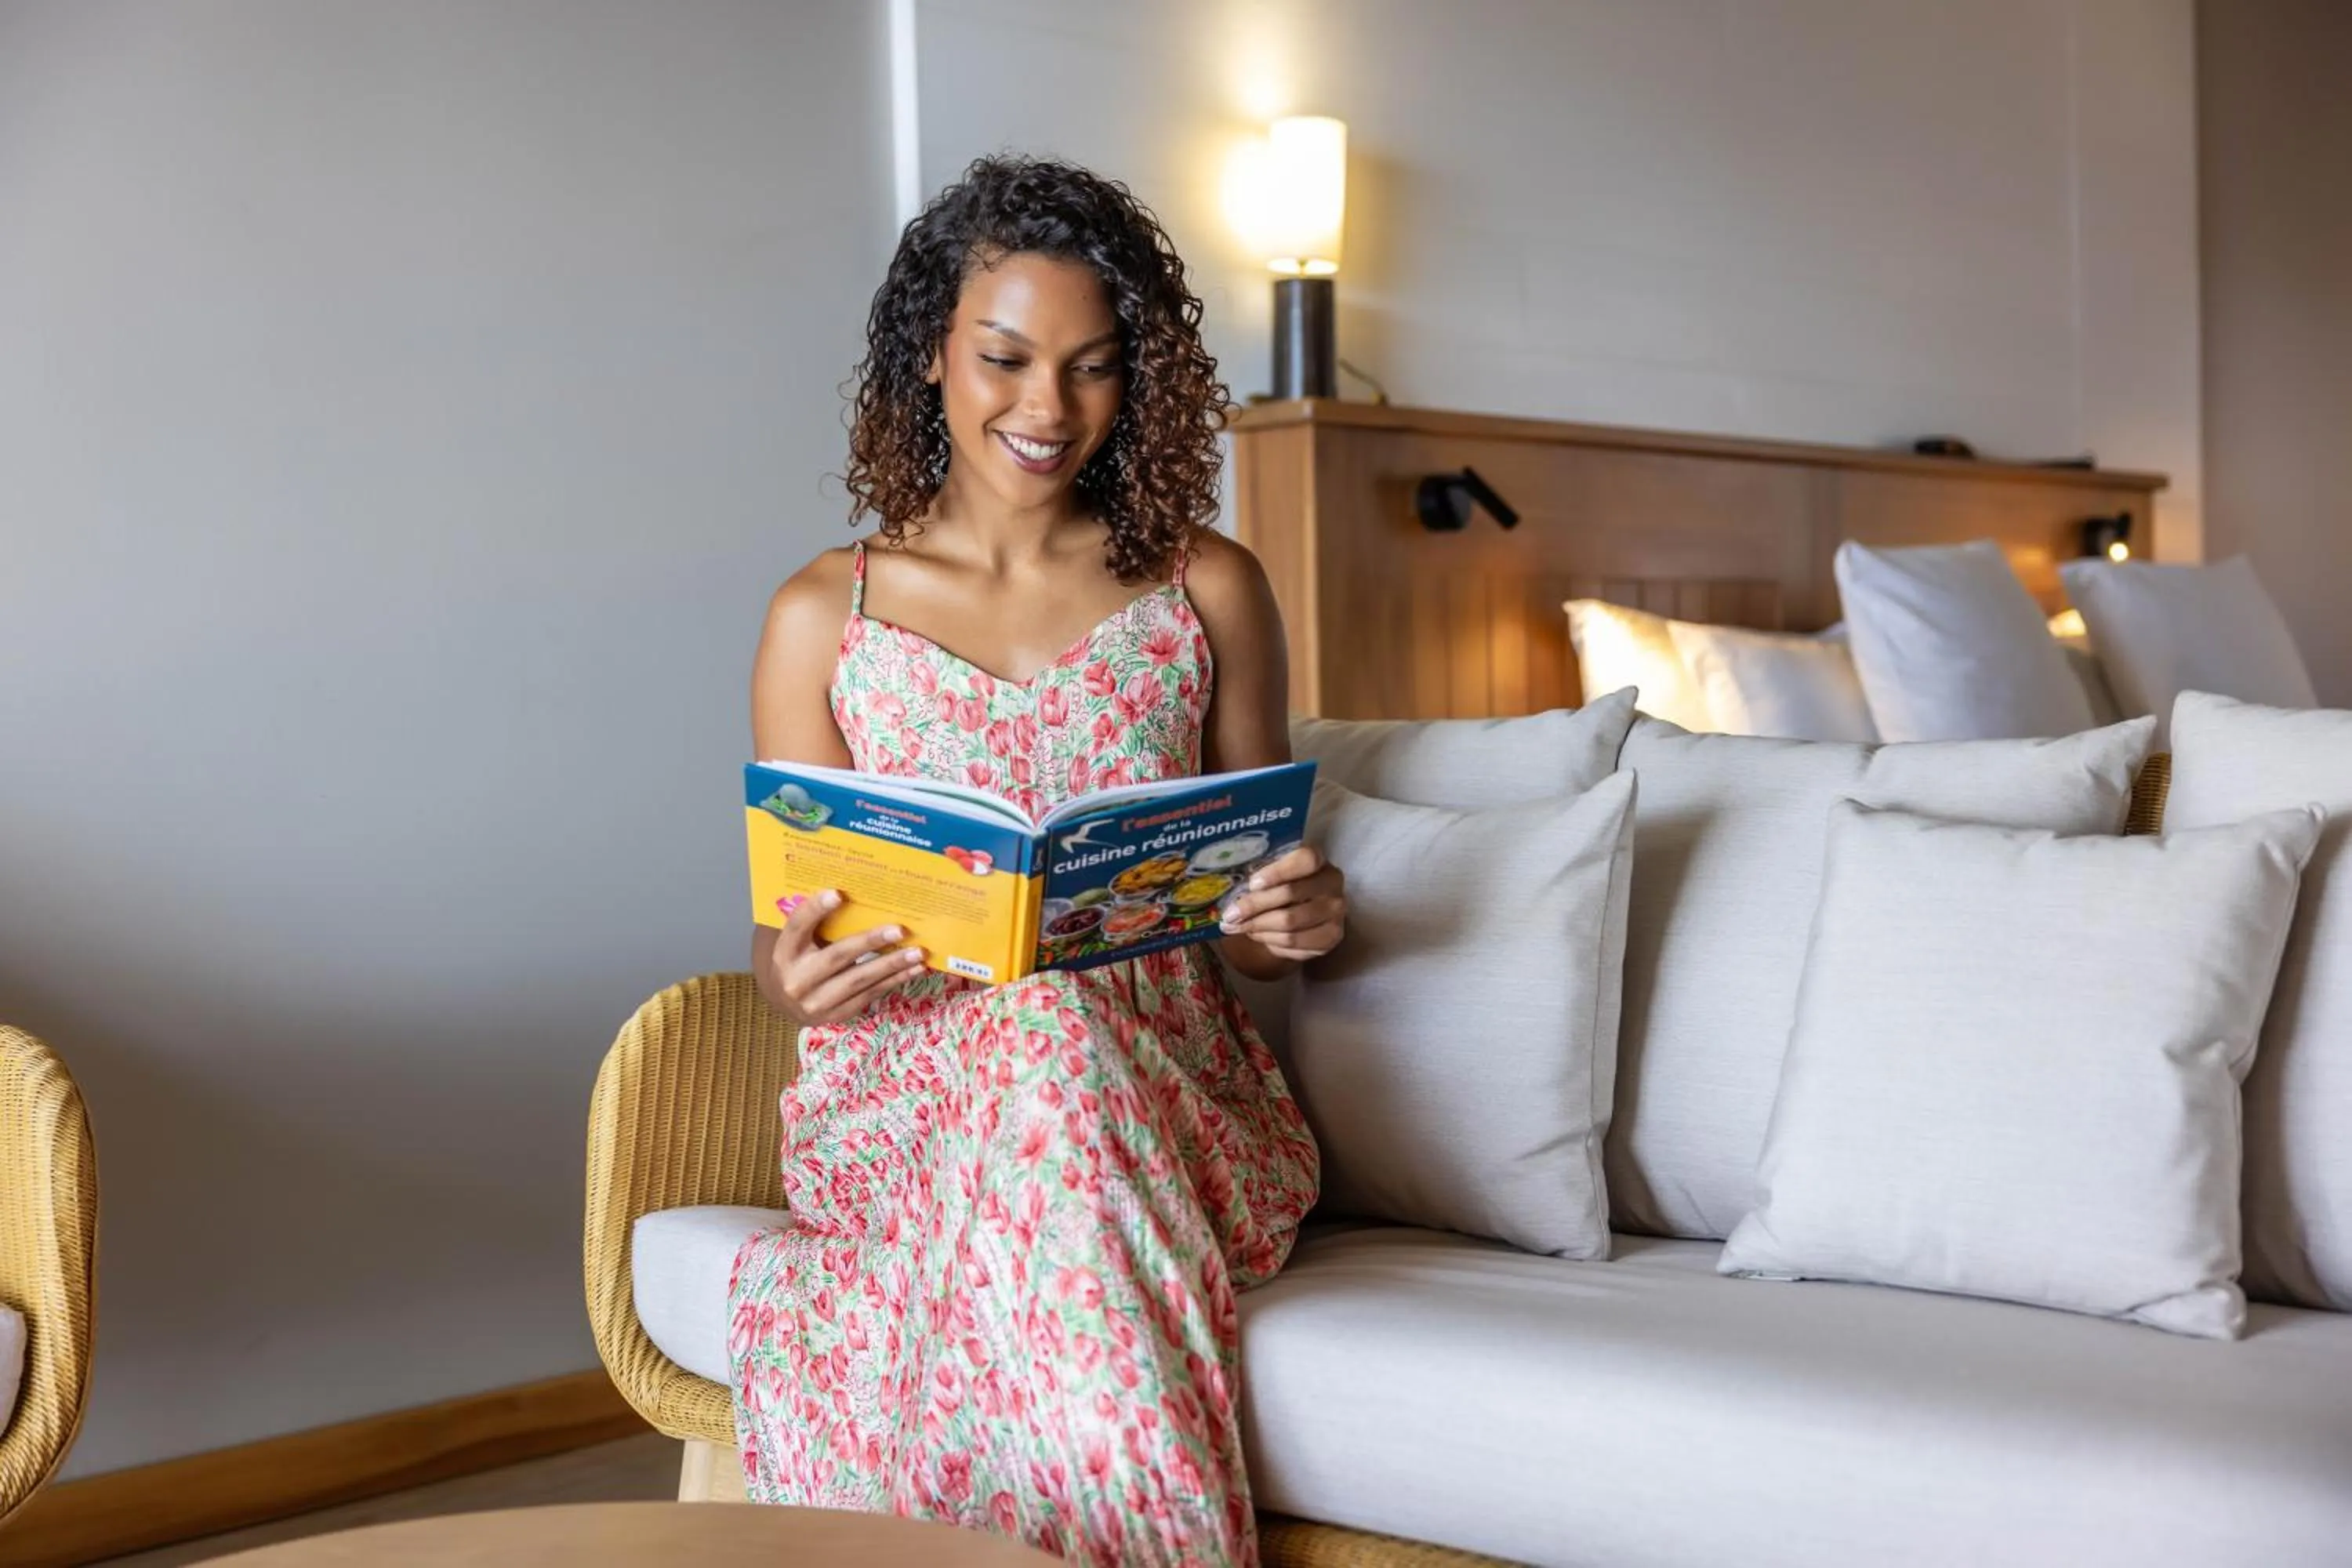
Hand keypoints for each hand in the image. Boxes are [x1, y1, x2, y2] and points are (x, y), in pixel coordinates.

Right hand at [764, 890, 927, 1025]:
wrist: (788, 1003)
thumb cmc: (801, 959)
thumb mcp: (800, 941)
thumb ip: (817, 922)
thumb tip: (857, 893)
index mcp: (785, 952)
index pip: (797, 926)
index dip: (815, 910)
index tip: (838, 893)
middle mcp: (797, 979)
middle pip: (838, 956)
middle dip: (871, 941)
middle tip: (900, 929)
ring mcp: (816, 1001)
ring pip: (860, 979)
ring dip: (892, 964)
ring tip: (918, 952)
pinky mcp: (836, 1015)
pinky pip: (870, 995)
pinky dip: (894, 980)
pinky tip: (914, 969)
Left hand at [1219, 846, 1346, 963]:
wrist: (1303, 916)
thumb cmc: (1282, 888)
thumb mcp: (1272, 875)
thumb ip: (1259, 877)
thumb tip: (1232, 893)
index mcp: (1319, 860)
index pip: (1306, 860)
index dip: (1278, 871)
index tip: (1252, 883)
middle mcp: (1333, 884)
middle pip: (1291, 893)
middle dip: (1255, 905)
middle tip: (1230, 914)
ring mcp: (1336, 913)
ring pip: (1290, 922)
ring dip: (1257, 925)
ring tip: (1236, 926)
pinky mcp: (1331, 937)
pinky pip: (1293, 942)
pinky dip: (1269, 940)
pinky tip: (1255, 934)